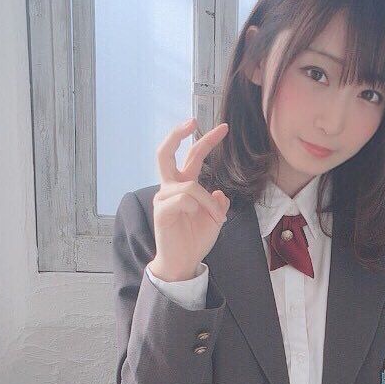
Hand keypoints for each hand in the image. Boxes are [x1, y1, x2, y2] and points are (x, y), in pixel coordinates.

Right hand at [151, 118, 230, 280]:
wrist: (183, 262)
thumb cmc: (195, 240)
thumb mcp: (215, 219)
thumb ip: (217, 203)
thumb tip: (219, 193)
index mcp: (184, 186)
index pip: (192, 157)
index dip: (206, 141)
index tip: (223, 128)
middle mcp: (170, 188)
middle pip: (166, 153)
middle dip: (177, 134)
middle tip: (192, 121)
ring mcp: (163, 198)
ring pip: (190, 185)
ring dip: (208, 202)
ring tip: (215, 219)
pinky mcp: (161, 210)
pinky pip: (184, 199)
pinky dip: (196, 207)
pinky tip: (194, 217)